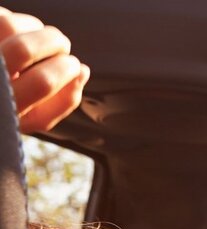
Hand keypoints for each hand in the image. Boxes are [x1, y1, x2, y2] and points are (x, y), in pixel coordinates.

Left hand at [0, 8, 87, 132]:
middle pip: (24, 48)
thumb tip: (83, 71)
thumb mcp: (36, 117)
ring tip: (38, 38)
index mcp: (10, 107)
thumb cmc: (11, 108)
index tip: (75, 66)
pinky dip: (18, 23)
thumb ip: (64, 102)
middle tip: (62, 46)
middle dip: (54, 42)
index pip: (42, 81)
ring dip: (35, 27)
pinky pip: (1, 16)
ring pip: (10, 25)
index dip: (66, 69)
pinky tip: (17, 35)